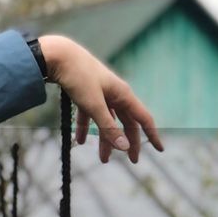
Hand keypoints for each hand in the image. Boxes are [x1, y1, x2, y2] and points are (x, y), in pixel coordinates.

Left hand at [39, 34, 163, 163]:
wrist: (57, 55)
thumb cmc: (78, 77)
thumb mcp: (94, 105)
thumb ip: (108, 127)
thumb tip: (125, 147)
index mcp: (123, 94)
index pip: (143, 119)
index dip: (152, 134)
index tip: (160, 149)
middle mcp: (115, 93)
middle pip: (126, 122)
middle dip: (128, 142)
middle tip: (131, 161)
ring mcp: (100, 92)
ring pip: (107, 120)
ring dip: (105, 139)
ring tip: (103, 159)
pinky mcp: (84, 92)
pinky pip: (89, 114)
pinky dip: (85, 127)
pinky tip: (79, 140)